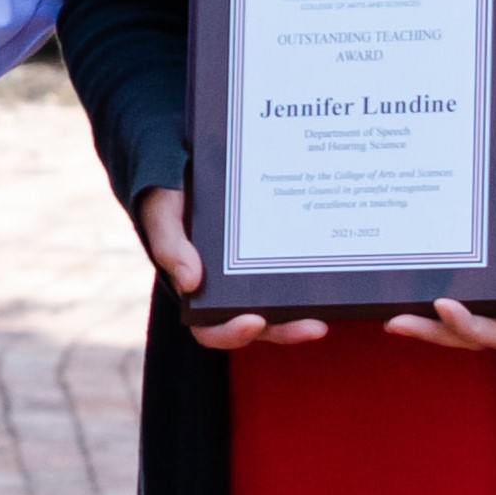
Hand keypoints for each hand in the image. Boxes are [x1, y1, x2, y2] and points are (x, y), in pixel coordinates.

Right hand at [139, 186, 324, 348]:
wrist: (183, 162)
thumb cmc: (166, 191)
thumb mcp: (160, 210)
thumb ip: (169, 244)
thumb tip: (191, 283)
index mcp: (193, 289)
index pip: (209, 328)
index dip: (230, 332)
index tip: (253, 321)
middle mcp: (225, 290)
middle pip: (256, 325)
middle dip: (284, 330)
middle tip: (312, 326)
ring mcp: (251, 276)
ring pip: (279, 309)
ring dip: (302, 317)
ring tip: (324, 318)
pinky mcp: (272, 255)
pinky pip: (292, 277)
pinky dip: (311, 283)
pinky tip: (335, 276)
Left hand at [393, 182, 495, 350]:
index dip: (469, 326)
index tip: (442, 306)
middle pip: (468, 332)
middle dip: (433, 331)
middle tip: (398, 321)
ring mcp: (491, 288)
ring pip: (454, 319)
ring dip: (424, 322)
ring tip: (392, 317)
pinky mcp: (476, 272)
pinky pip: (449, 292)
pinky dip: (425, 298)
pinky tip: (400, 290)